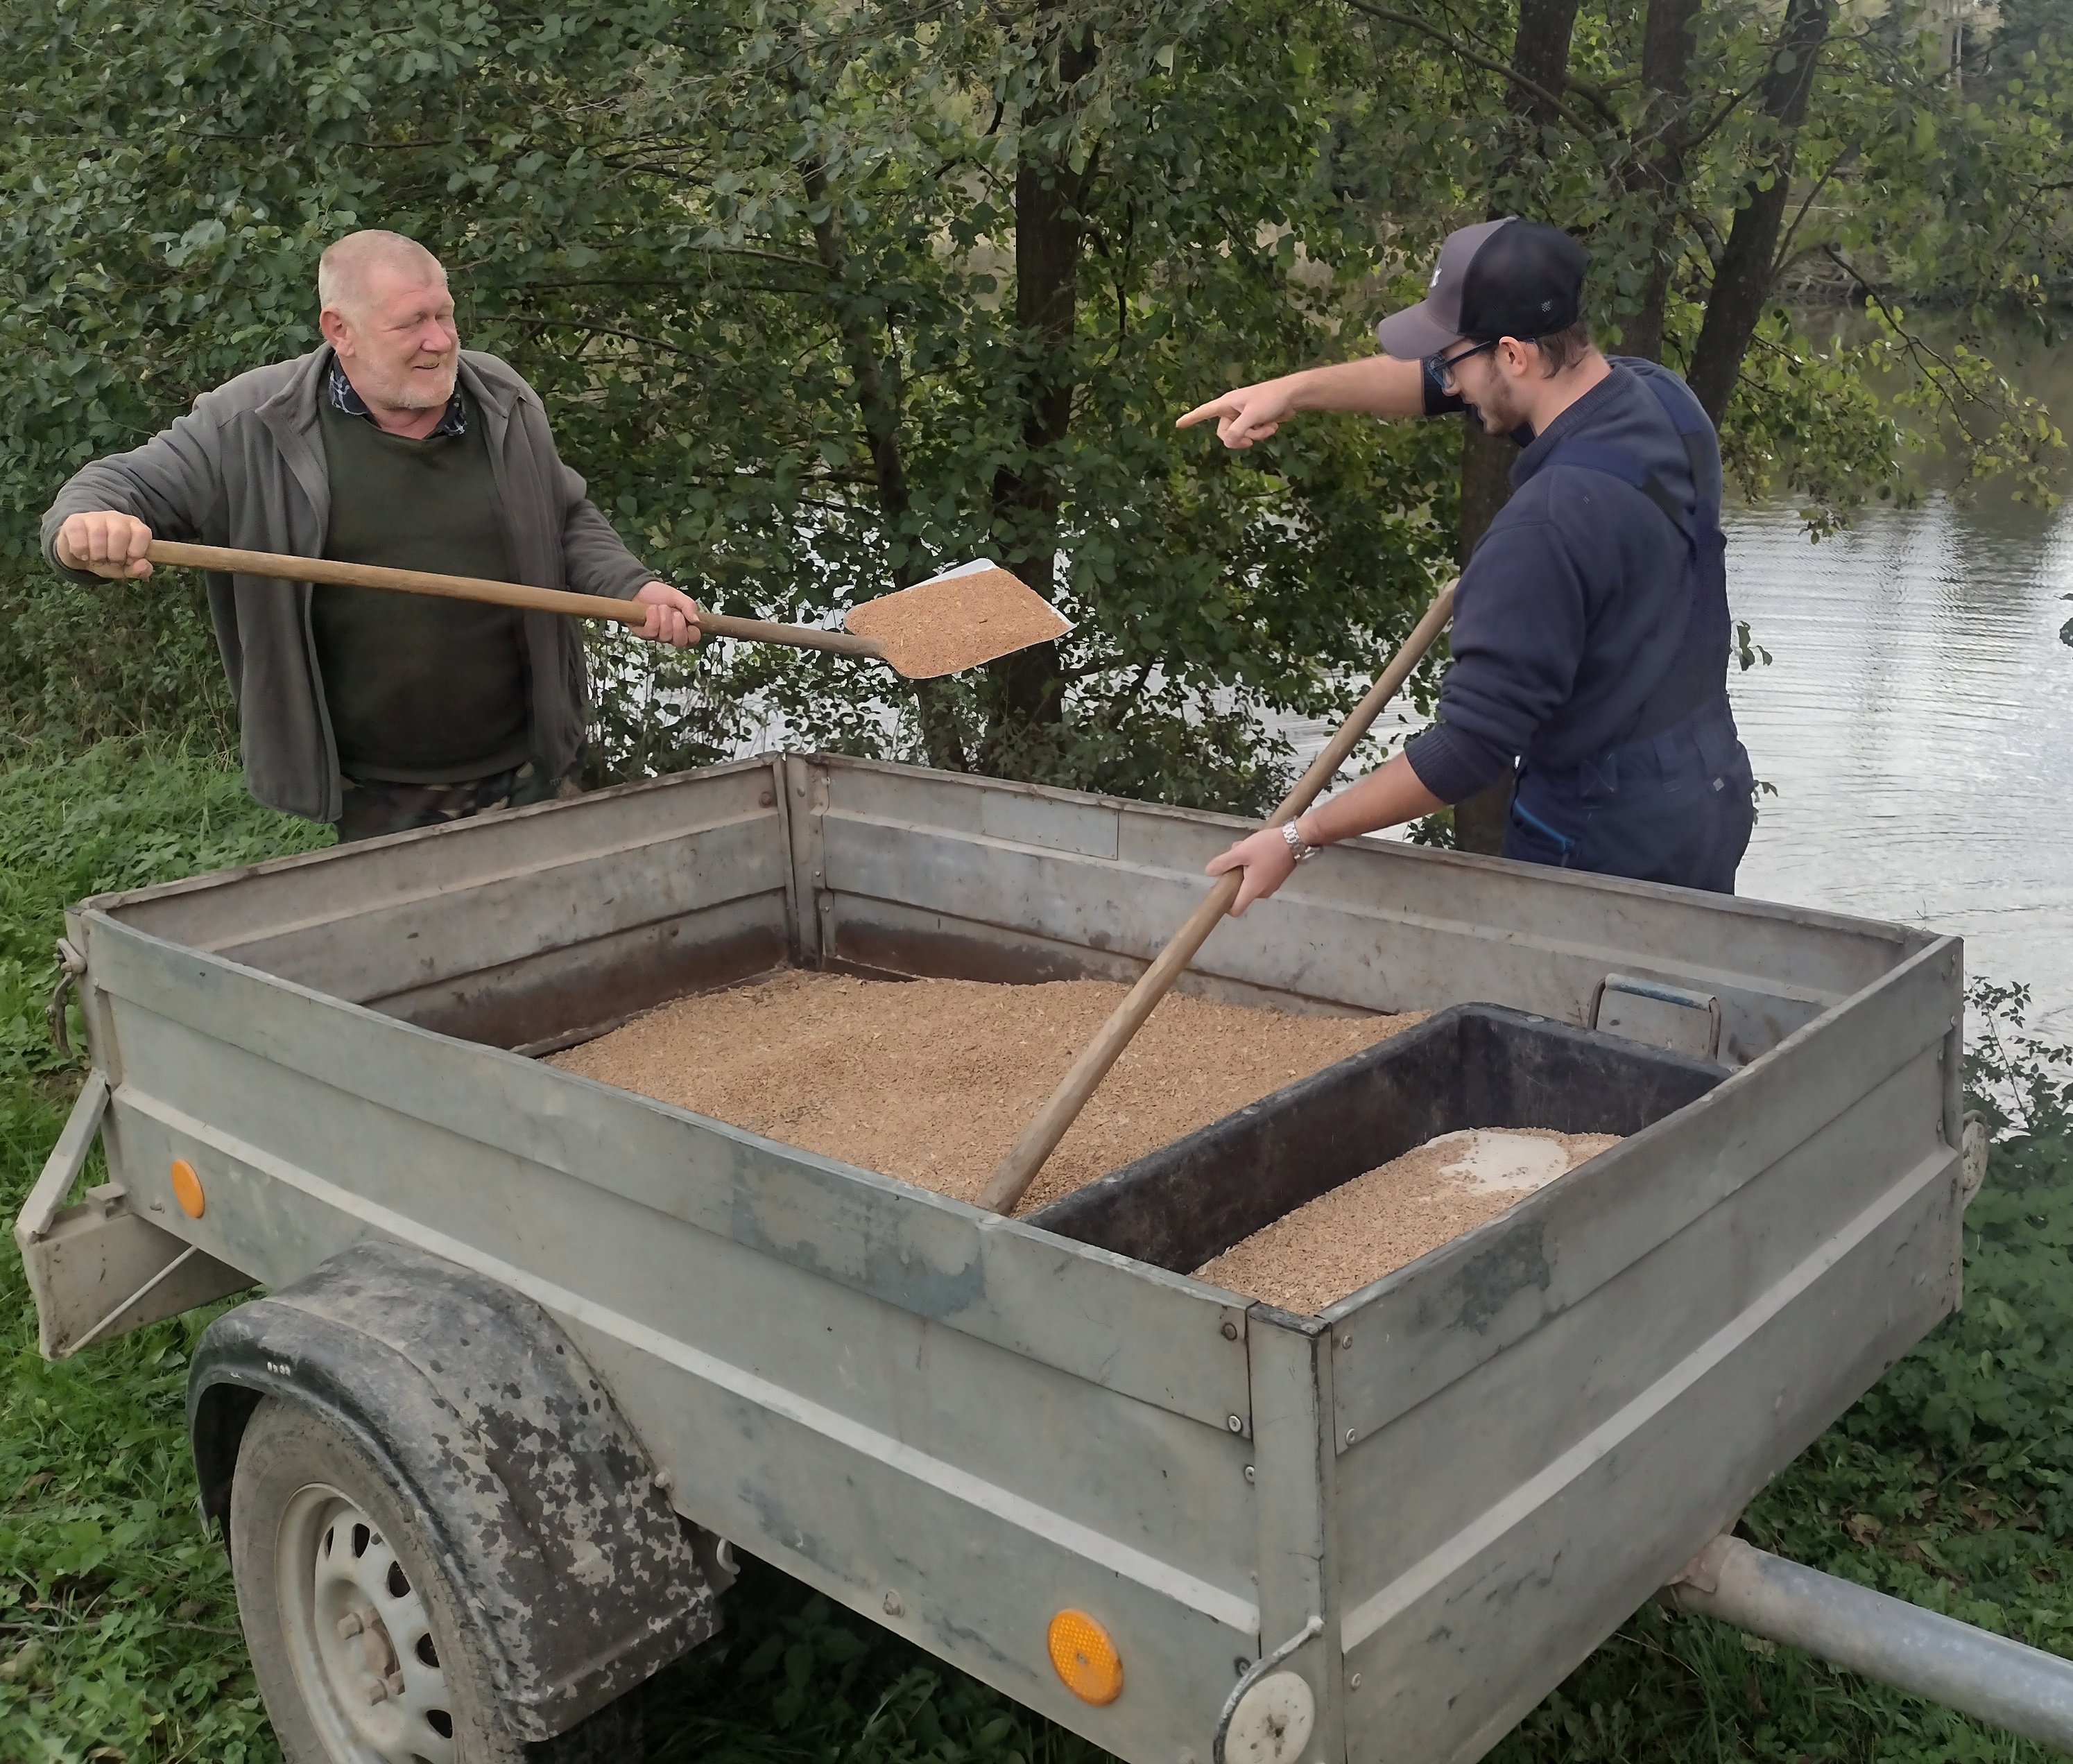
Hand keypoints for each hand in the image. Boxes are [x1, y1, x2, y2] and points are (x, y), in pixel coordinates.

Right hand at [56, 511, 153, 578]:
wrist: (79, 554)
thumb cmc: (106, 559)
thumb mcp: (124, 568)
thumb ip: (138, 570)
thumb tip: (144, 566)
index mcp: (133, 527)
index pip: (142, 533)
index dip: (136, 551)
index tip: (128, 561)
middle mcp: (116, 518)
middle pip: (120, 533)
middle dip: (115, 555)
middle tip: (110, 561)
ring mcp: (95, 517)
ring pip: (98, 532)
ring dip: (97, 554)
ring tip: (96, 559)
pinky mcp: (74, 520)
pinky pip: (78, 533)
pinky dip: (80, 550)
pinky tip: (82, 554)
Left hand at [632, 580, 702, 647]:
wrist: (639, 588)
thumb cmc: (659, 593)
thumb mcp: (678, 596)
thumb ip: (689, 606)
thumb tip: (697, 620)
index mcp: (682, 625)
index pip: (693, 639)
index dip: (693, 634)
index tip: (690, 623)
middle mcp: (671, 633)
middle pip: (680, 642)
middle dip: (678, 626)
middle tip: (675, 613)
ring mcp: (657, 635)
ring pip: (665, 637)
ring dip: (664, 619)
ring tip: (661, 607)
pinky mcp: (644, 633)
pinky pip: (652, 632)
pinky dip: (653, 618)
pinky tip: (651, 609)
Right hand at [1175, 378, 1299, 449]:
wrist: (1291, 396)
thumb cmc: (1270, 399)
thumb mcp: (1252, 416)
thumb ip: (1238, 430)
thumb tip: (1227, 442)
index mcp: (1227, 403)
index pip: (1204, 412)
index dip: (1191, 418)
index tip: (1178, 424)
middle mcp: (1232, 410)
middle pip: (1225, 433)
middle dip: (1241, 438)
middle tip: (1252, 441)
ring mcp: (1242, 416)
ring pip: (1240, 436)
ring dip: (1256, 435)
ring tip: (1269, 427)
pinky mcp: (1253, 421)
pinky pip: (1251, 434)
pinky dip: (1262, 432)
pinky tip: (1273, 425)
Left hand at [1204, 823, 1300, 915]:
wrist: (1297, 839)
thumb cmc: (1268, 846)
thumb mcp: (1242, 851)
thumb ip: (1224, 863)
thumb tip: (1208, 872)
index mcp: (1253, 890)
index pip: (1236, 909)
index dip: (1226, 904)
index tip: (1222, 887)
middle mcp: (1263, 893)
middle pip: (1242, 892)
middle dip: (1235, 875)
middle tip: (1236, 856)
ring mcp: (1272, 886)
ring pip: (1250, 882)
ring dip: (1244, 867)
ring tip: (1247, 849)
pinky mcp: (1277, 878)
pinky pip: (1259, 877)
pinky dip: (1254, 867)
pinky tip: (1256, 851)